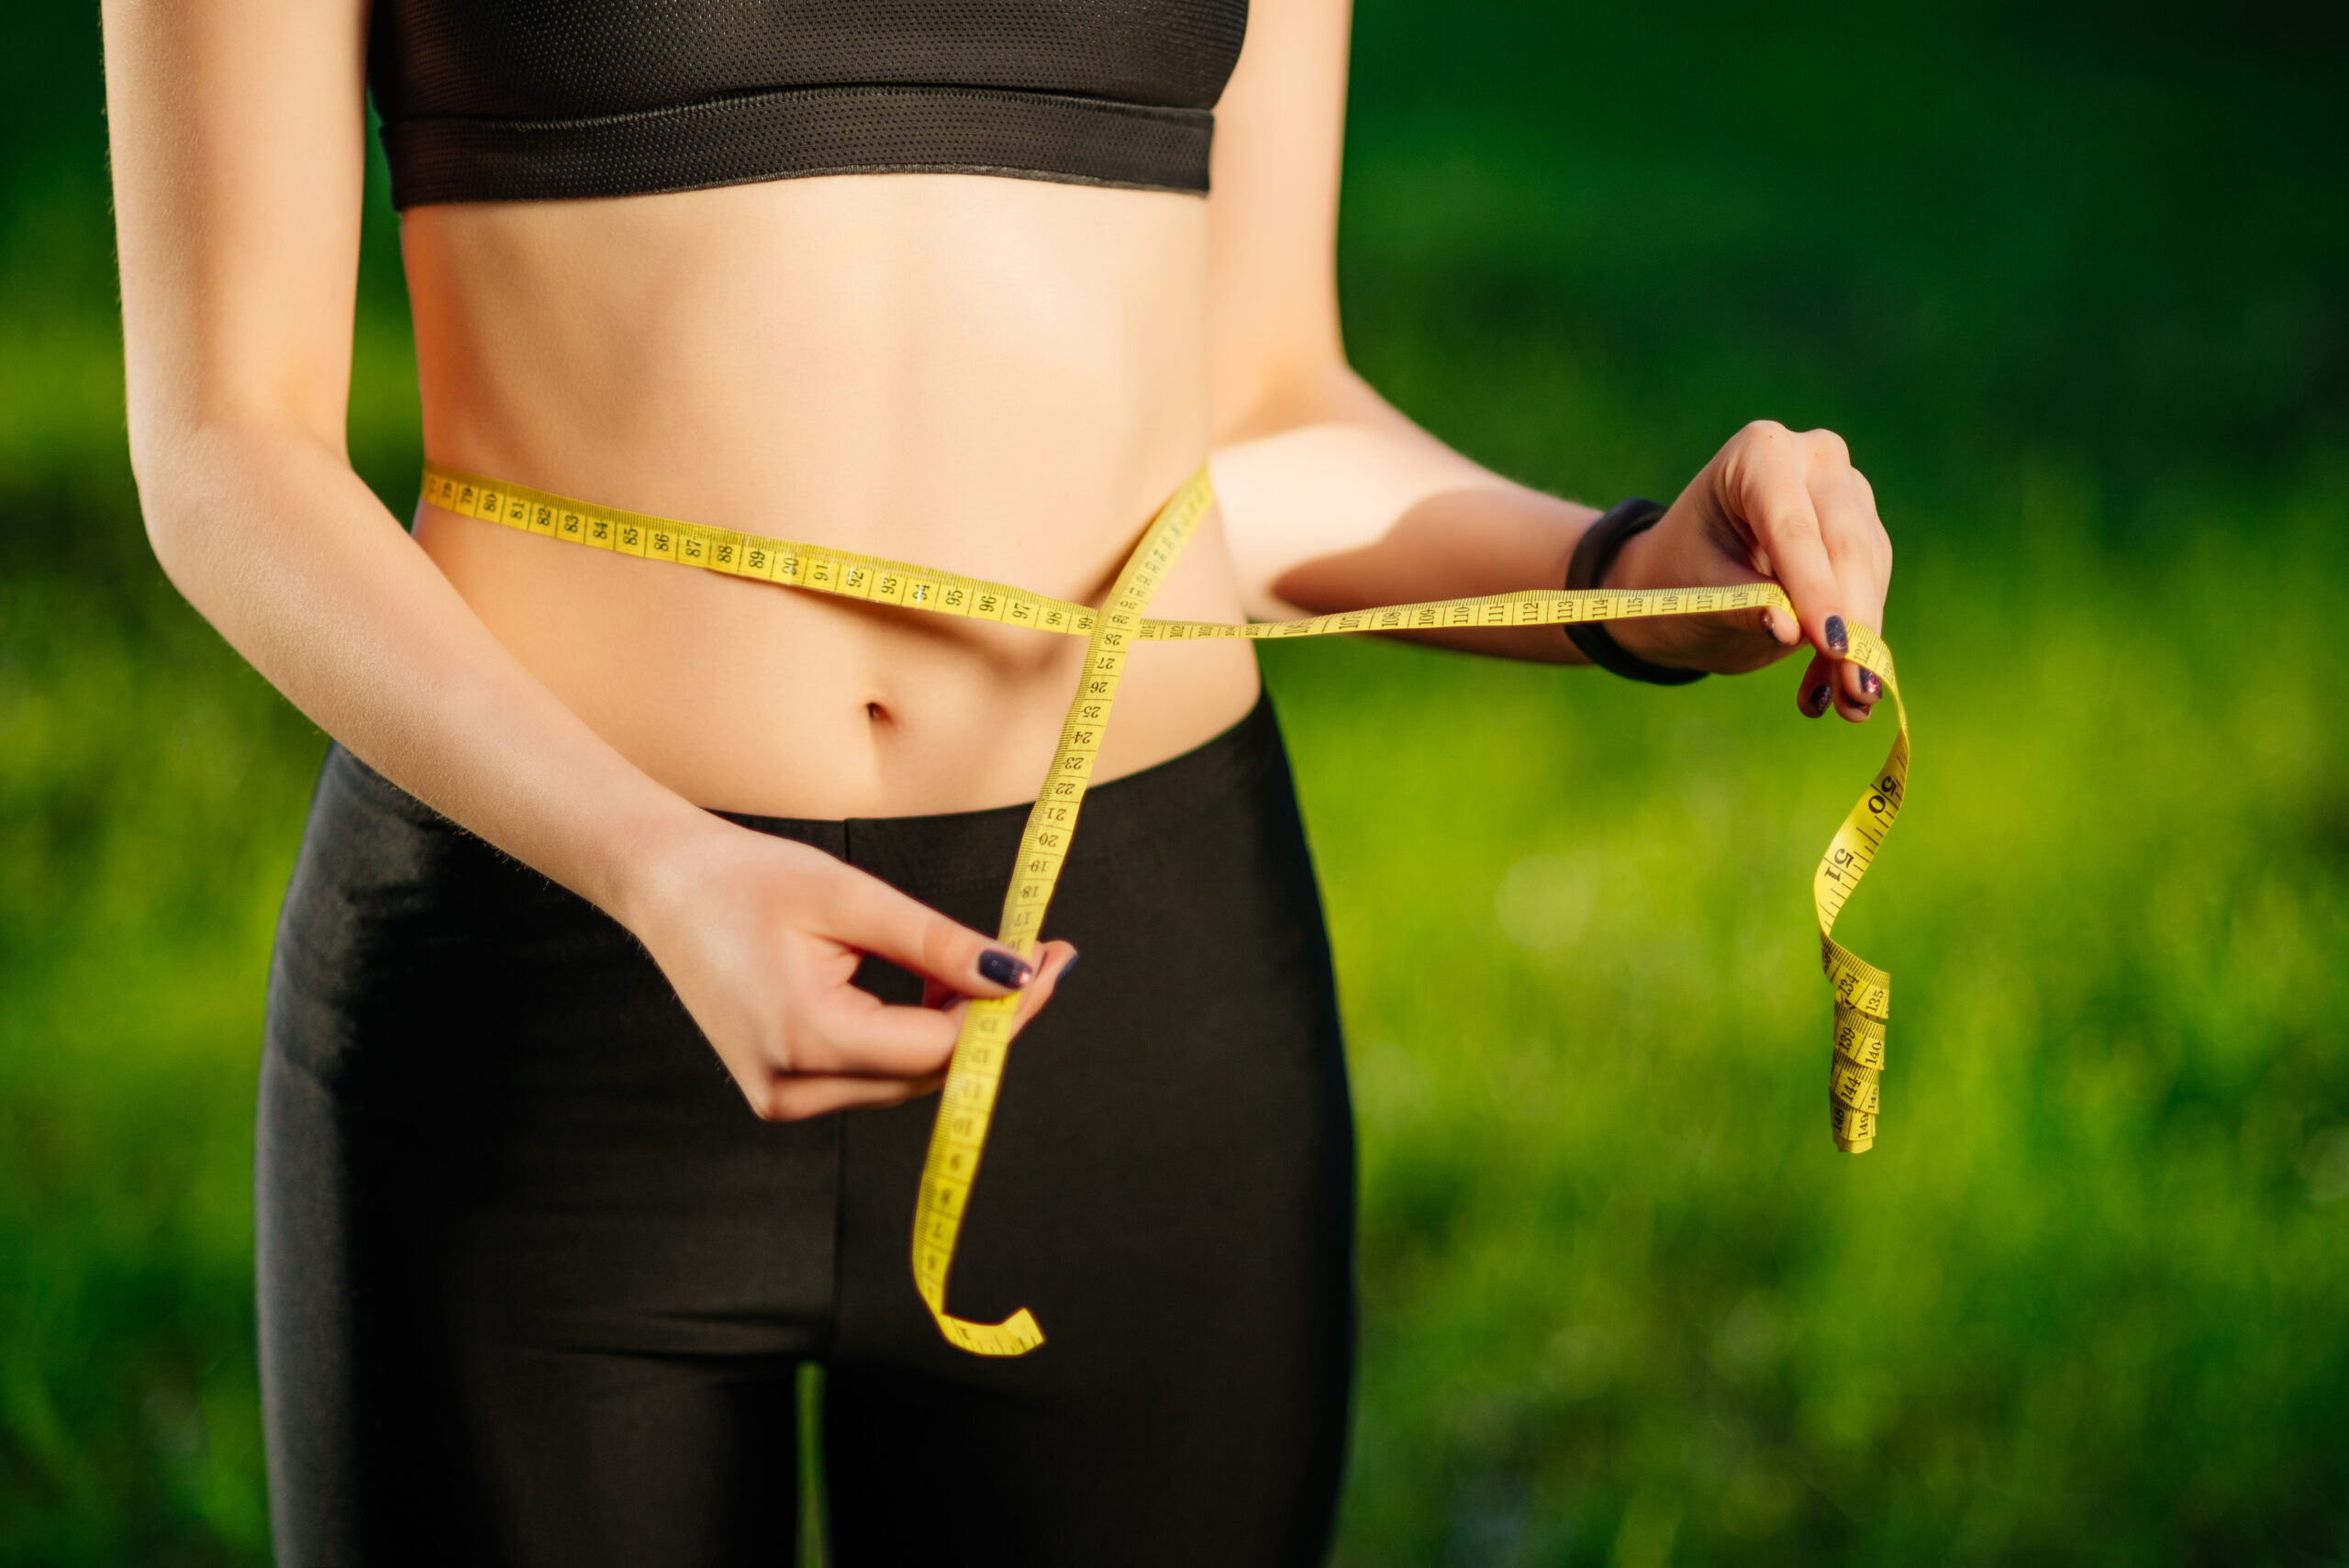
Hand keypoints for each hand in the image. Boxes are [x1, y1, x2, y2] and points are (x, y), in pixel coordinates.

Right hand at [626, 818, 1076, 1121]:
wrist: (664, 887)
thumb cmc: (747, 879)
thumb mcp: (851, 898)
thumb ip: (936, 945)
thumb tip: (1016, 974)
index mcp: (807, 1039)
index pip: (941, 1047)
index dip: (1008, 1009)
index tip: (1055, 959)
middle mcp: (793, 1089)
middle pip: (930, 1073)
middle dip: (993, 1021)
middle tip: (1040, 958)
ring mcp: (783, 1098)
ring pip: (906, 1080)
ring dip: (956, 1030)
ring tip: (986, 966)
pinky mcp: (783, 1091)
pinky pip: (874, 1075)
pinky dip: (914, 1037)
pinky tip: (933, 990)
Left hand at [1604, 420, 1892, 721]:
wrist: (1684, 571)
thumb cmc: (1680, 576)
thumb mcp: (1696, 595)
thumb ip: (1741, 608)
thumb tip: (1791, 631)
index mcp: (1758, 454)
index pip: (1792, 530)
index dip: (1814, 591)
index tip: (1829, 644)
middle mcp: (1812, 458)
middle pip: (1845, 544)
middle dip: (1852, 622)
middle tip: (1856, 688)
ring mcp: (1844, 488)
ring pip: (1869, 567)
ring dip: (1862, 639)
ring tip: (1849, 703)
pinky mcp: (1863, 525)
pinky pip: (1873, 583)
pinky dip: (1859, 637)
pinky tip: (1839, 686)